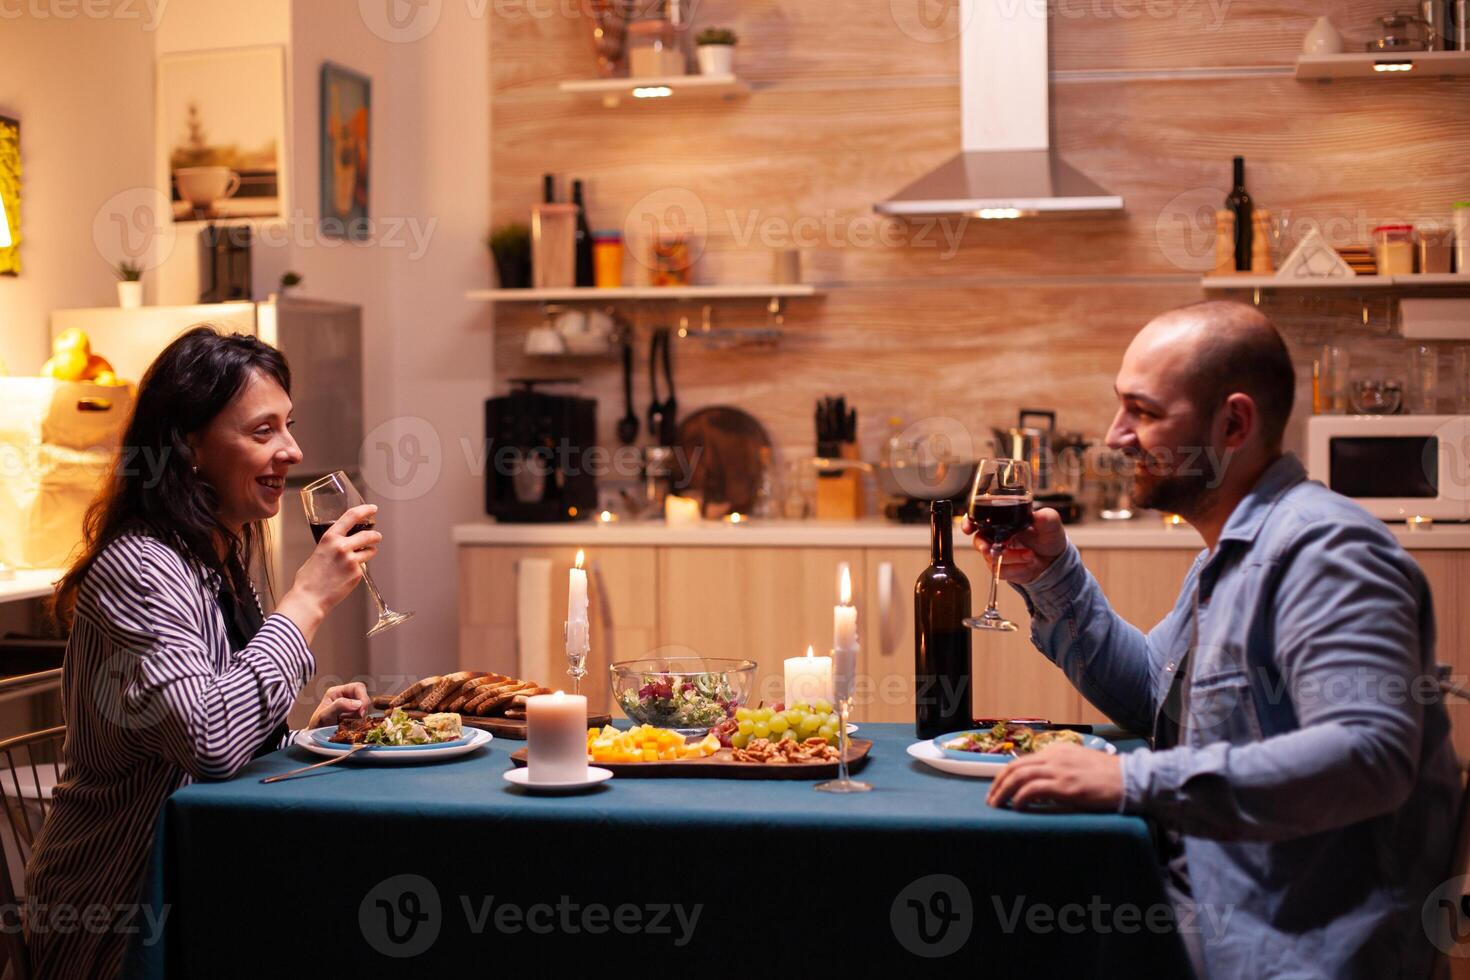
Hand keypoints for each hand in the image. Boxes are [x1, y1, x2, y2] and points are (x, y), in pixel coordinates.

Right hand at [276, 504, 381, 640]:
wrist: (309, 598)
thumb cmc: (309, 578)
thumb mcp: (318, 552)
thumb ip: (331, 545)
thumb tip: (342, 543)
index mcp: (330, 538)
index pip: (351, 516)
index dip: (365, 510)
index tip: (372, 509)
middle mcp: (342, 546)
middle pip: (368, 534)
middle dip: (375, 535)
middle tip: (376, 536)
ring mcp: (352, 560)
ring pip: (370, 551)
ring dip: (370, 552)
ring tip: (364, 555)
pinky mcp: (357, 573)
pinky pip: (364, 566)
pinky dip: (360, 568)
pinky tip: (349, 574)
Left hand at [307, 681, 370, 728]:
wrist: (315, 740)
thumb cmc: (316, 726)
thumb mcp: (324, 715)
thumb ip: (338, 706)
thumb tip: (358, 703)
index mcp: (337, 692)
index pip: (357, 687)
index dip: (363, 697)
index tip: (362, 710)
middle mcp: (345, 698)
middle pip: (363, 697)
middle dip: (363, 708)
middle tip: (359, 718)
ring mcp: (350, 708)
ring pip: (365, 709)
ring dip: (361, 717)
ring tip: (350, 725)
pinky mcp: (354, 718)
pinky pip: (364, 718)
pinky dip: (361, 723)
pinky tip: (352, 727)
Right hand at [962, 506, 1066, 584]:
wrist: (1053, 560)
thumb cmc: (1048, 536)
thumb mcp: (1051, 523)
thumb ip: (1046, 518)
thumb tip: (1039, 516)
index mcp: (1001, 519)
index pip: (977, 517)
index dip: (968, 522)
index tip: (969, 528)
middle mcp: (995, 535)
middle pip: (978, 540)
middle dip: (985, 547)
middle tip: (998, 549)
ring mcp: (996, 552)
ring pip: (991, 557)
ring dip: (1011, 558)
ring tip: (1030, 555)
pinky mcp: (1001, 568)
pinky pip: (1000, 571)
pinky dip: (1016, 569)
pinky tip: (1028, 565)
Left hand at [986, 743, 1122, 810]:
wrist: (1131, 780)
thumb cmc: (1108, 776)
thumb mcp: (1079, 764)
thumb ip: (1059, 768)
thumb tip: (1040, 786)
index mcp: (1057, 750)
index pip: (1023, 760)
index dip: (1006, 775)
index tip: (999, 788)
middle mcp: (1055, 756)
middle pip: (1015, 766)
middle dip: (998, 783)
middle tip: (991, 799)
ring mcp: (1060, 770)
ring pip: (1020, 776)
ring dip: (1004, 791)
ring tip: (997, 805)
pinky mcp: (1066, 786)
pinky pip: (1033, 789)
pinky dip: (1021, 798)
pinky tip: (1017, 807)